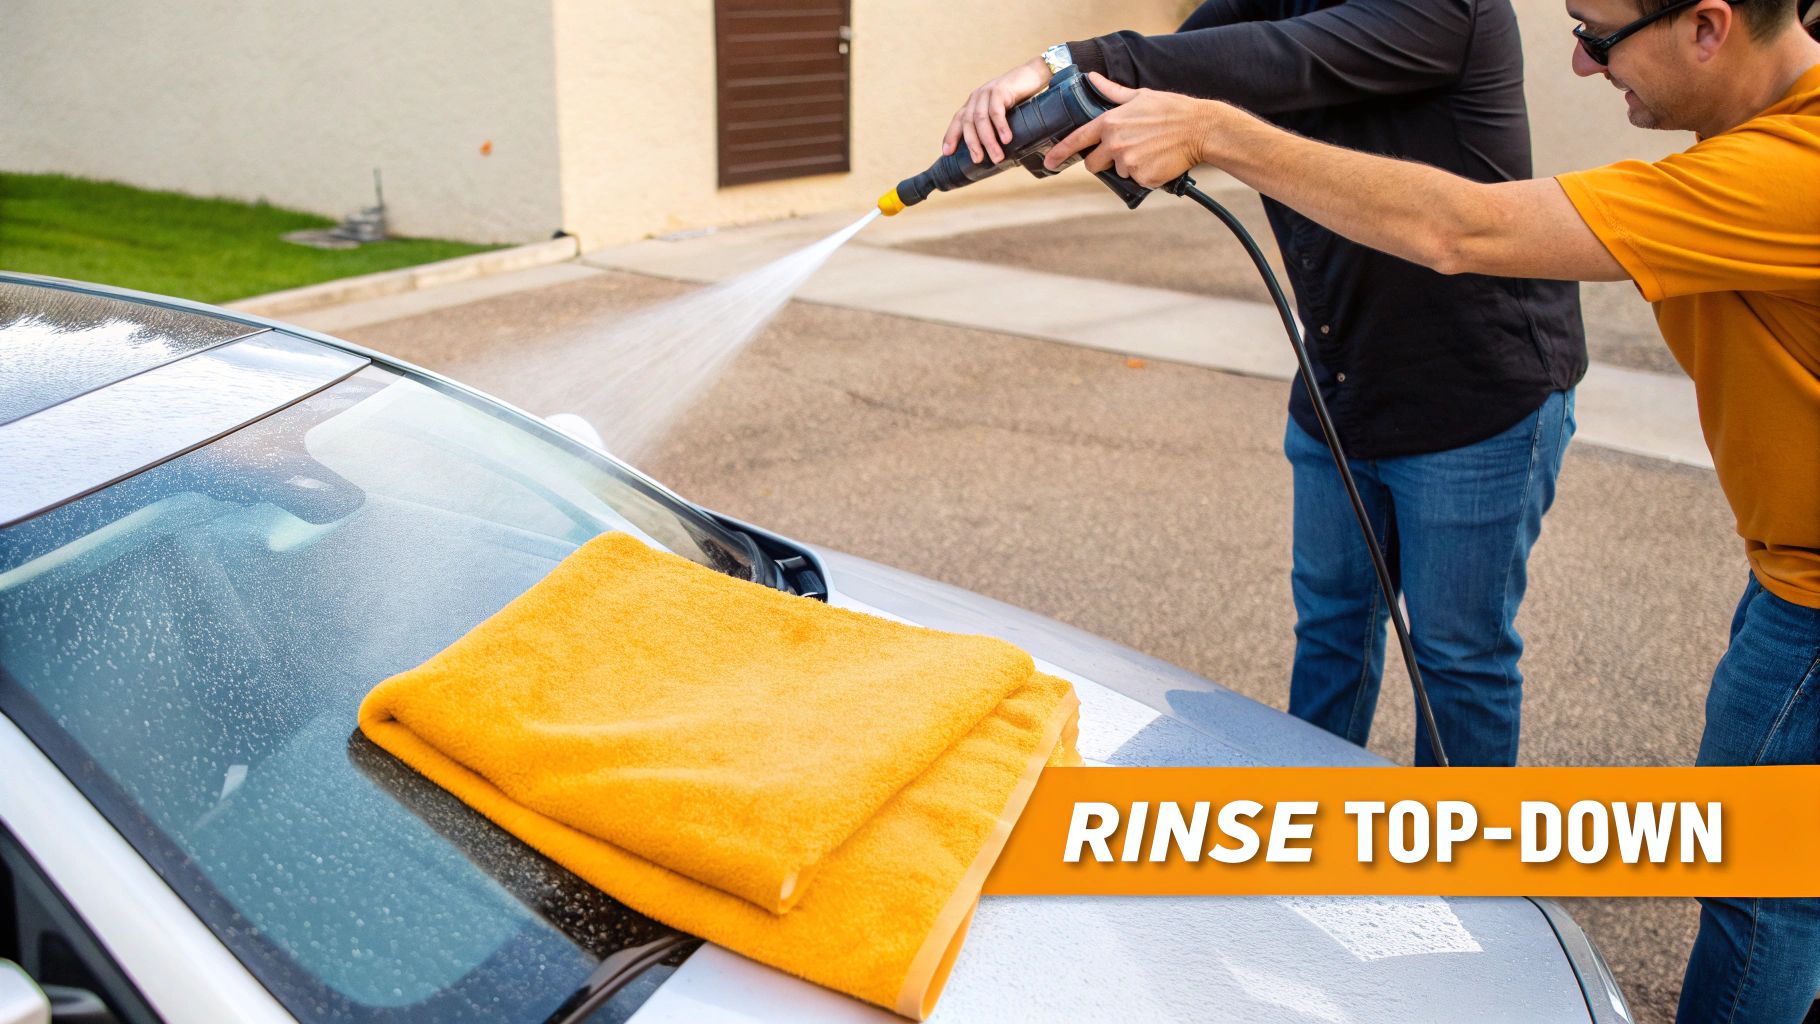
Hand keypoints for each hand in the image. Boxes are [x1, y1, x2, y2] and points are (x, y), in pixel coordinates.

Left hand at [942, 57, 1051, 163]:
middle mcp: (977, 97)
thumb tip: (992, 153)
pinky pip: (996, 111)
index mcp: (974, 103)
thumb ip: (992, 126)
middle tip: (979, 160)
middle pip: (968, 123)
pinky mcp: (1000, 90)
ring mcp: (987, 92)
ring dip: (988, 140)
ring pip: (981, 119)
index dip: (951, 136)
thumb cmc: (1018, 98)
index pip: (958, 120)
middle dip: (973, 144)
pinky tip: (1006, 139)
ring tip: (997, 157)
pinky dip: (1000, 127)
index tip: (947, 153)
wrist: (1033, 76)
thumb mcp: (1001, 113)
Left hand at [1043, 73, 1219, 186]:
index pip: (1076, 140)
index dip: (1060, 152)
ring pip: (1118, 172)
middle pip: (1093, 164)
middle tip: (1126, 149)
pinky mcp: (1142, 178)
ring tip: (1149, 149)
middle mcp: (1114, 144)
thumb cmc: (1171, 109)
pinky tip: (1158, 160)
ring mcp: (1127, 163)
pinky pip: (1137, 181)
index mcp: (1110, 123)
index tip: (1049, 161)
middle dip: (1103, 160)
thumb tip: (1092, 78)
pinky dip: (1146, 174)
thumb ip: (1111, 91)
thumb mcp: (1139, 95)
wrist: (1200, 129)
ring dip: (1129, 166)